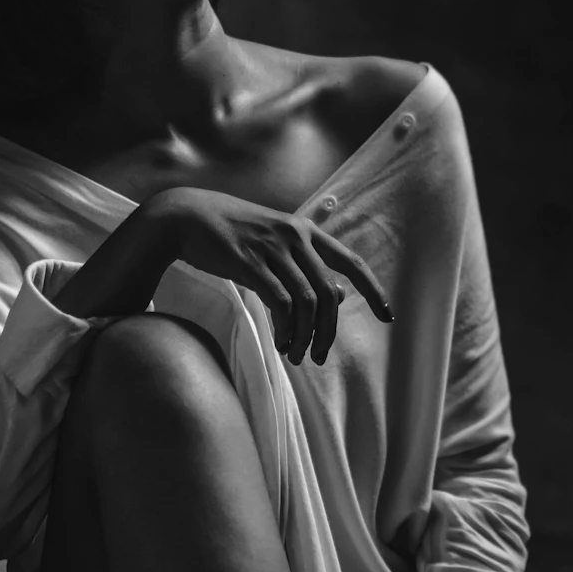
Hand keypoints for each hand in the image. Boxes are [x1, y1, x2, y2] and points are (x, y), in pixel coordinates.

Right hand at [151, 187, 392, 364]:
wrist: (185, 216)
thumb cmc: (228, 231)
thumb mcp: (272, 237)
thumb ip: (302, 261)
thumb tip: (334, 293)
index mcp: (304, 231)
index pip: (351, 262)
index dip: (373, 290)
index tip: (387, 315)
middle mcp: (295, 238)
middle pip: (329, 293)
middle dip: (328, 331)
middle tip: (317, 355)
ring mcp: (273, 250)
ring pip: (307, 303)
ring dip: (304, 336)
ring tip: (295, 354)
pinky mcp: (251, 264)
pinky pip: (281, 305)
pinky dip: (286, 329)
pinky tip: (281, 343)